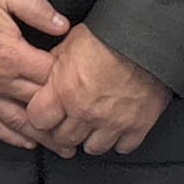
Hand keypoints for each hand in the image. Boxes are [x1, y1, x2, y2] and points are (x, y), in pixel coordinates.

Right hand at [0, 0, 70, 150]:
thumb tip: (63, 25)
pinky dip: (10, 136)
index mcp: (11, 55)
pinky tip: (26, 143)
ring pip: (19, 123)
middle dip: (64, 119)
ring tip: (64, 149)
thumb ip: (37, 8)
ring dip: (43, 137)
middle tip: (86, 130)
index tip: (85, 87)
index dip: (70, 82)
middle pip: (39, 106)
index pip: (50, 77)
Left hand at [21, 24, 172, 157]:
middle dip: (63, 130)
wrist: (147, 37)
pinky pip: (123, 147)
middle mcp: (86, 111)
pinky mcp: (138, 125)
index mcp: (65, 90)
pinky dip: (119, 140)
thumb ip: (54, 65)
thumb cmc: (110, 35)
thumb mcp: (70, 42)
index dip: (41, 115)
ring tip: (93, 124)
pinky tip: (117, 127)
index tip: (47, 112)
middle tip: (69, 119)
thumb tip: (44, 76)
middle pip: (63, 139)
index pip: (37, 120)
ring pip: (92, 148)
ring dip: (90, 138)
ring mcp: (113, 122)